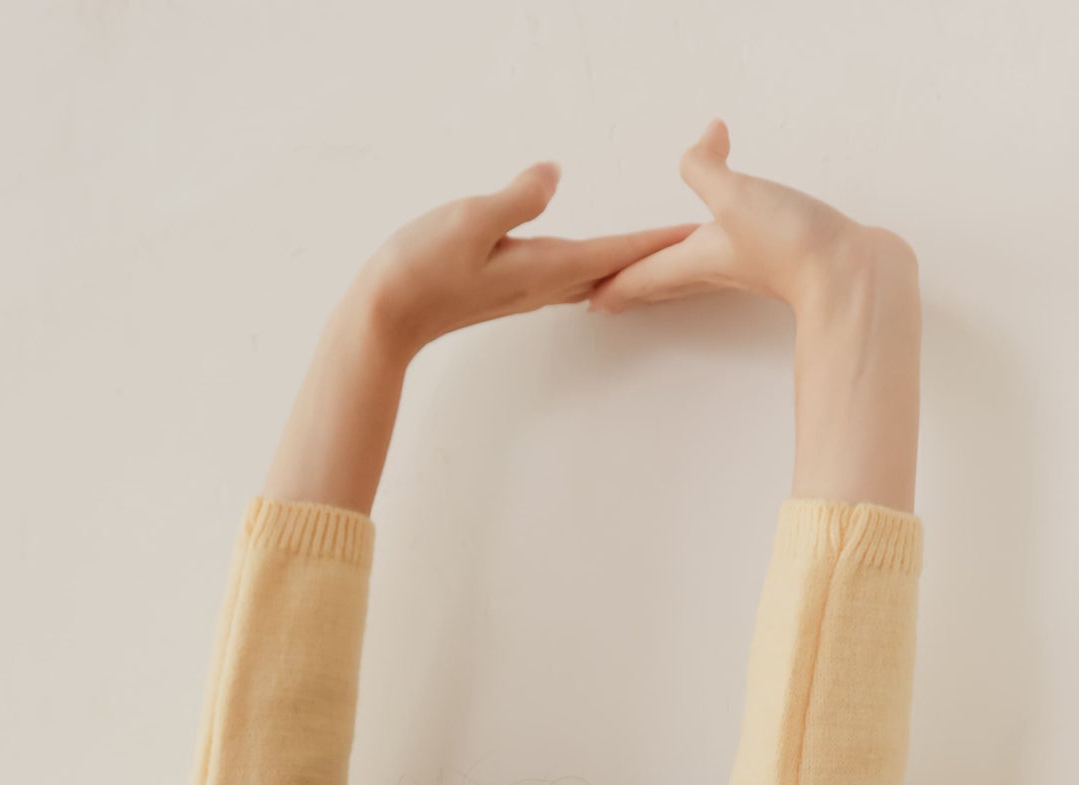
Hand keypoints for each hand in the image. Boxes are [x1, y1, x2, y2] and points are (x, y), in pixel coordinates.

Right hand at [354, 161, 697, 359]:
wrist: (385, 317)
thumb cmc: (421, 269)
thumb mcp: (469, 220)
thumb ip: (517, 197)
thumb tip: (555, 174)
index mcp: (543, 267)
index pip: (615, 252)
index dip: (655, 241)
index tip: (693, 235)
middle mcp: (541, 285)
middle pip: (612, 271)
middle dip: (651, 259)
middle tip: (692, 249)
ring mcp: (524, 290)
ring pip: (591, 279)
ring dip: (625, 268)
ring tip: (654, 258)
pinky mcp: (507, 288)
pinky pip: (566, 279)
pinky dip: (592, 270)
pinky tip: (594, 270)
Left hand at [587, 120, 913, 312]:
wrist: (849, 274)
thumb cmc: (790, 243)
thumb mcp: (735, 195)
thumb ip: (707, 165)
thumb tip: (706, 135)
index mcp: (697, 259)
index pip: (643, 274)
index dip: (614, 285)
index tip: (588, 302)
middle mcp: (717, 269)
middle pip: (665, 282)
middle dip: (637, 289)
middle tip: (610, 300)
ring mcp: (748, 268)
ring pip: (696, 273)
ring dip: (671, 277)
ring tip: (658, 278)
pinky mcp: (777, 260)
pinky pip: (730, 256)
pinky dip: (714, 249)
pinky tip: (730, 237)